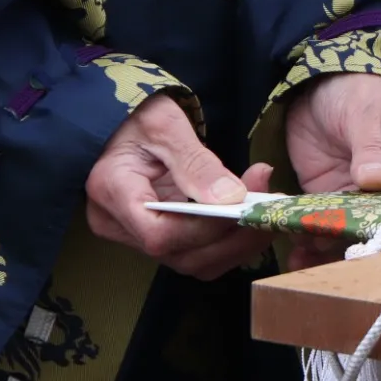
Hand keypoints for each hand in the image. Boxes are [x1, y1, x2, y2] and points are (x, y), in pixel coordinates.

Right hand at [85, 95, 273, 280]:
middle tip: (269, 207)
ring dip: (237, 244)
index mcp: (112, 192)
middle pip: (182, 256)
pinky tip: (249, 219)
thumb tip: (229, 198)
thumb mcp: (166, 125)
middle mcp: (117, 225)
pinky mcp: (158, 239)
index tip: (244, 204)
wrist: (122, 124)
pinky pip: (198, 255)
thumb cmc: (138, 117)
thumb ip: (196, 162)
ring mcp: (135, 238)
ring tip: (265, 212)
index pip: (161, 235)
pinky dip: (229, 243)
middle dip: (233, 237)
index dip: (207, 228)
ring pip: (195, 262)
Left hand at [283, 73, 380, 270]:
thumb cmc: (359, 87)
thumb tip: (379, 180)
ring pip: (362, 229)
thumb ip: (372, 147)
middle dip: (372, 239)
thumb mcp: (367, 111)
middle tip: (350, 255)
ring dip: (339, 245)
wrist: (318, 85)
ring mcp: (371, 196)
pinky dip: (315, 240)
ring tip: (313, 254)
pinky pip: (332, 225)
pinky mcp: (339, 200)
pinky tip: (298, 254)